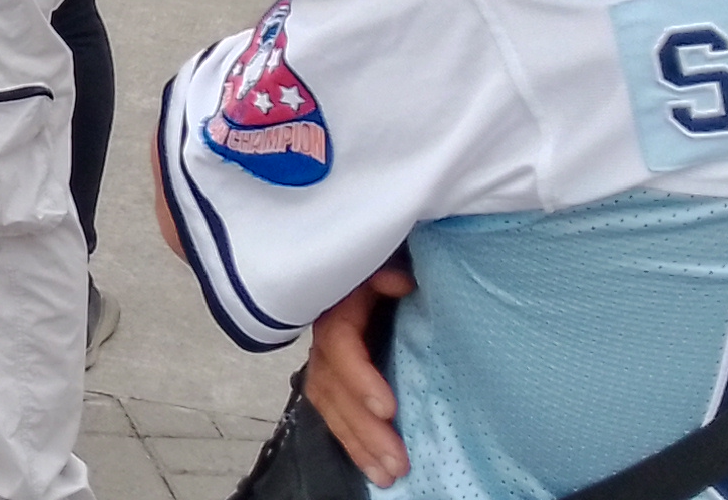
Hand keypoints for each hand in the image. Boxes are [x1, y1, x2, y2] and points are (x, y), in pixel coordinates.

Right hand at [302, 261, 416, 487]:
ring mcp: (327, 357)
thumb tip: (401, 282)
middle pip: (333, 386)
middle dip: (363, 429)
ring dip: (357, 443)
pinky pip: (334, 411)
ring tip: (388, 475)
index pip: (339, 344)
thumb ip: (390, 267)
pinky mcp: (336, 374)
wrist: (384, 256)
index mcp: (339, 302)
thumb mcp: (392, 253)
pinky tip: (372, 467)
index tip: (387, 409)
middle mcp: (326, 334)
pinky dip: (352, 441)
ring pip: (330, 405)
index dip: (359, 378)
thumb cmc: (394, 255)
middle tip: (398, 462)